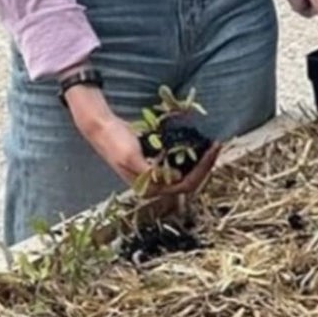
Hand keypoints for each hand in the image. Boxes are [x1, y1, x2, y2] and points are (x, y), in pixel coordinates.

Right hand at [64, 87, 220, 207]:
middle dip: (204, 164)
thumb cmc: (114, 142)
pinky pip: (178, 160)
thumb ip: (151, 172)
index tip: (211, 151)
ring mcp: (156, 172)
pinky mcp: (156, 160)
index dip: (201, 170)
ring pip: (185, 171)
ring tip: (211, 144)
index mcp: (150, 188)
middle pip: (188, 179)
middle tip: (216, 145)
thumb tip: (175, 179)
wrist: (101, 127)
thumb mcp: (131, 157)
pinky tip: (197, 141)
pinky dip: (189, 152)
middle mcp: (155, 184)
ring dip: (199, 159)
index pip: (184, 185)